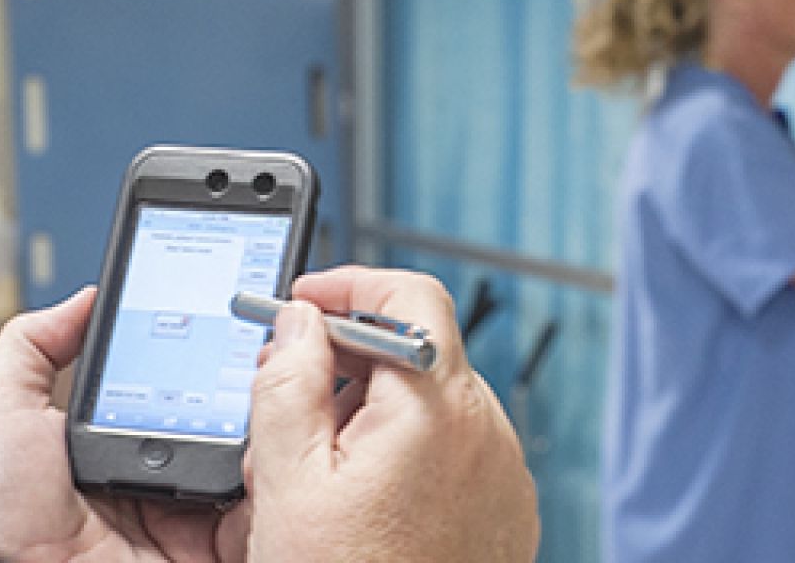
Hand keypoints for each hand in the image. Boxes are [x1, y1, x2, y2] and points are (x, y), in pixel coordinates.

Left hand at [0, 288, 249, 560]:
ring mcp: (183, 519)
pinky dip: (269, 486)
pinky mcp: (204, 552)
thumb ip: (34, 346)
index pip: (180, 386)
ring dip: (266, 431)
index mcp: (114, 442)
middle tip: (264, 354)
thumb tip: (86, 298)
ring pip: (251, 463)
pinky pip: (254, 516)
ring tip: (270, 398)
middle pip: (225, 421)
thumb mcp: (1, 413)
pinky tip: (265, 455)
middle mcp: (155, 478)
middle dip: (250, 385)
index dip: (210, 353)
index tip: (237, 320)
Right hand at [246, 267, 538, 561]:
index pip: (409, 294)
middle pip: (417, 350)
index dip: (349, 286)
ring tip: (322, 476)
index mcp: (436, 406)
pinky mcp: (508, 508)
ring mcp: (505, 471)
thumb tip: (297, 323)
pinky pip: (456, 452)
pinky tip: (366, 506)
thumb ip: (286, 384)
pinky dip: (410, 455)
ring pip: (433, 403)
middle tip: (287, 404)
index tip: (303, 306)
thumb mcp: (289, 483)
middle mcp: (487, 429)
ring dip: (375, 414)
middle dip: (347, 362)